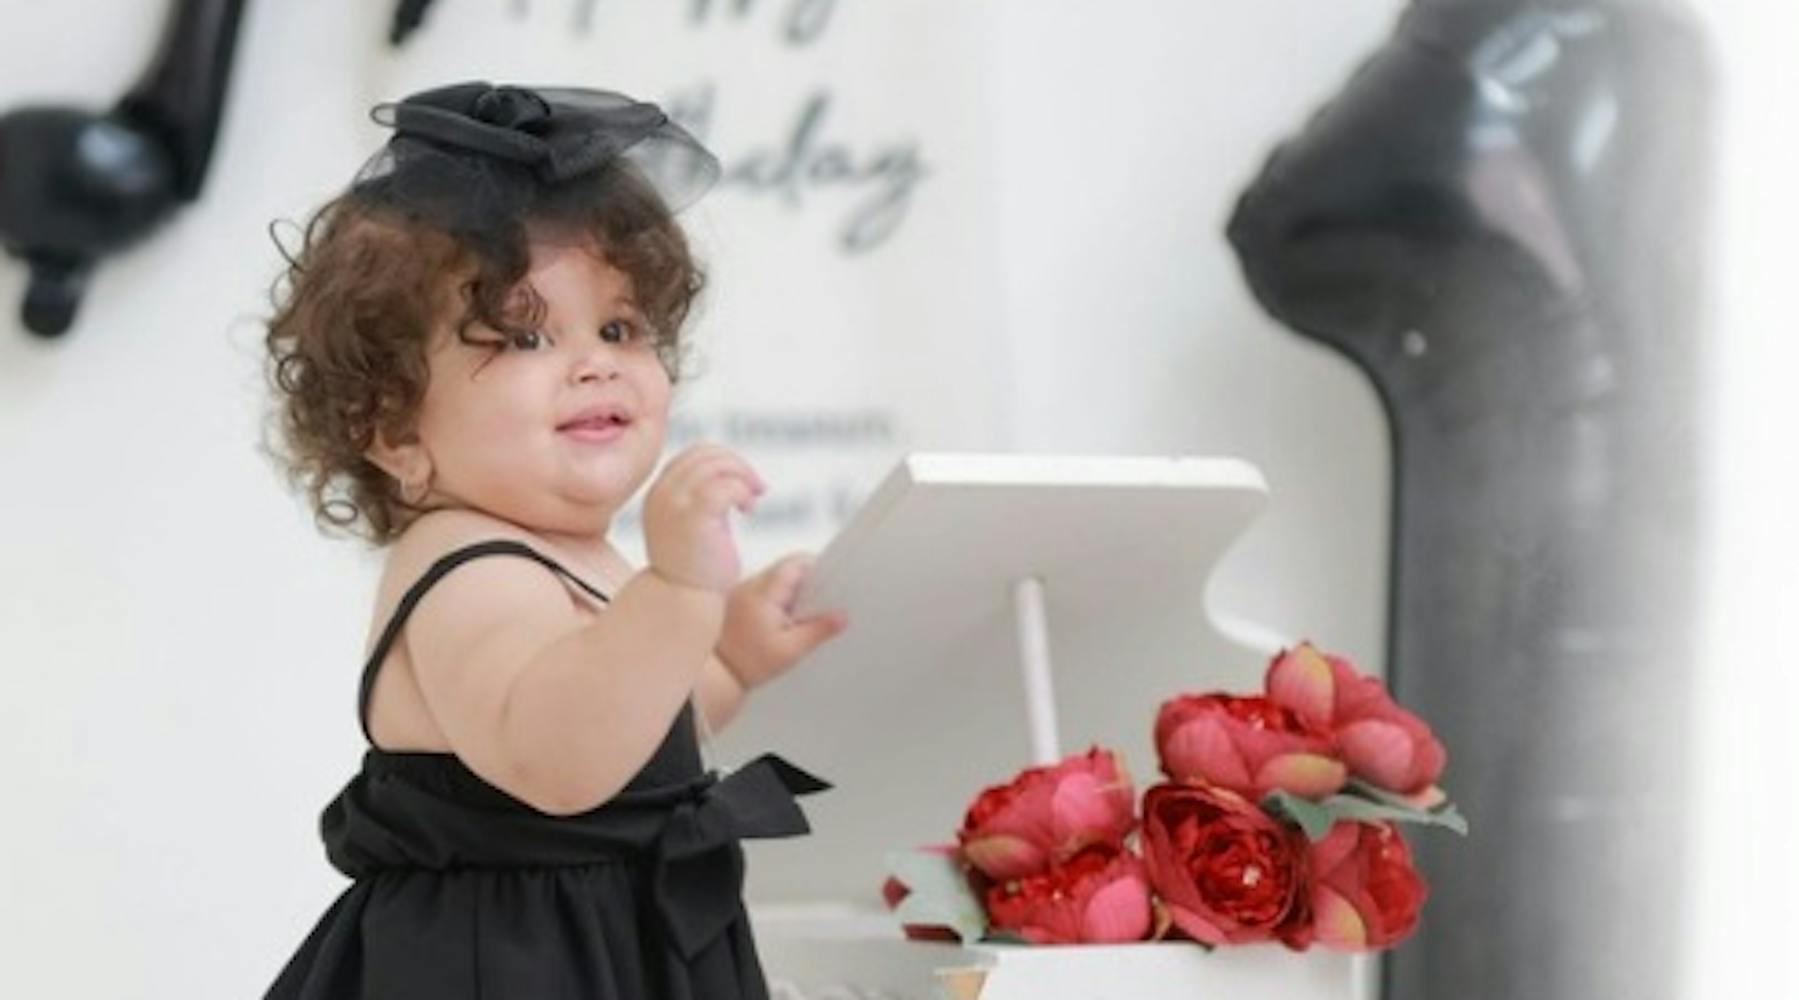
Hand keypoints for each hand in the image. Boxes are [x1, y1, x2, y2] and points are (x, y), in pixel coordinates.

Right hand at [642, 443, 764, 593]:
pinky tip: (748, 510)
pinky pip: (725, 486)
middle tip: (756, 487)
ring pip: (717, 464)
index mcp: (660, 493)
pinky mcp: (695, 518)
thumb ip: (701, 495)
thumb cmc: (695, 567)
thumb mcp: (692, 522)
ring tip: (752, 499)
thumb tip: (730, 473)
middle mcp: (663, 494)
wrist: (684, 599)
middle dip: (738, 465)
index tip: (742, 481)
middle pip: (706, 454)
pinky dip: (743, 492)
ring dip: (744, 476)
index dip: (724, 460)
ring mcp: (676, 505)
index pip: (693, 455)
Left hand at [717, 553, 849, 689]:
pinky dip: (778, 600)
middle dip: (807, 583)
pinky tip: (785, 622)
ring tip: (802, 616)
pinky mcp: (738, 603)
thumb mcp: (790, 650)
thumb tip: (842, 617)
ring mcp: (742, 593)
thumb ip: (819, 631)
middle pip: (787, 569)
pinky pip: (764, 591)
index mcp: (765, 592)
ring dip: (792, 592)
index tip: (831, 582)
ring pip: (776, 580)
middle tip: (820, 604)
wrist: (714, 676)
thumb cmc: (746, 664)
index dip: (817, 568)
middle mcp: (751, 586)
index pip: (796, 563)